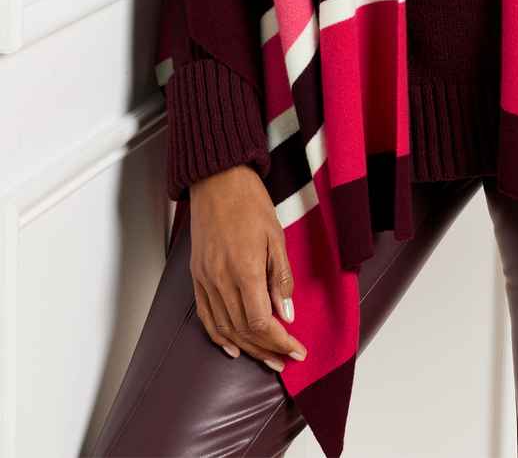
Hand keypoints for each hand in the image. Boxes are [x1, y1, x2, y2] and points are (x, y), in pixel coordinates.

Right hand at [188, 164, 306, 372]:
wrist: (217, 181)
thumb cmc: (250, 202)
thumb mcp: (276, 236)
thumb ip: (281, 277)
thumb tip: (286, 313)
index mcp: (244, 270)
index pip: (261, 322)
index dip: (280, 342)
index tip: (297, 351)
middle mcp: (220, 280)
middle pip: (243, 330)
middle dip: (267, 350)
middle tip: (287, 360)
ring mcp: (205, 280)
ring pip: (224, 328)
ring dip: (247, 348)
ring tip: (267, 360)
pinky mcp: (196, 277)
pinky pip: (206, 316)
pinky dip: (219, 337)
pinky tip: (233, 347)